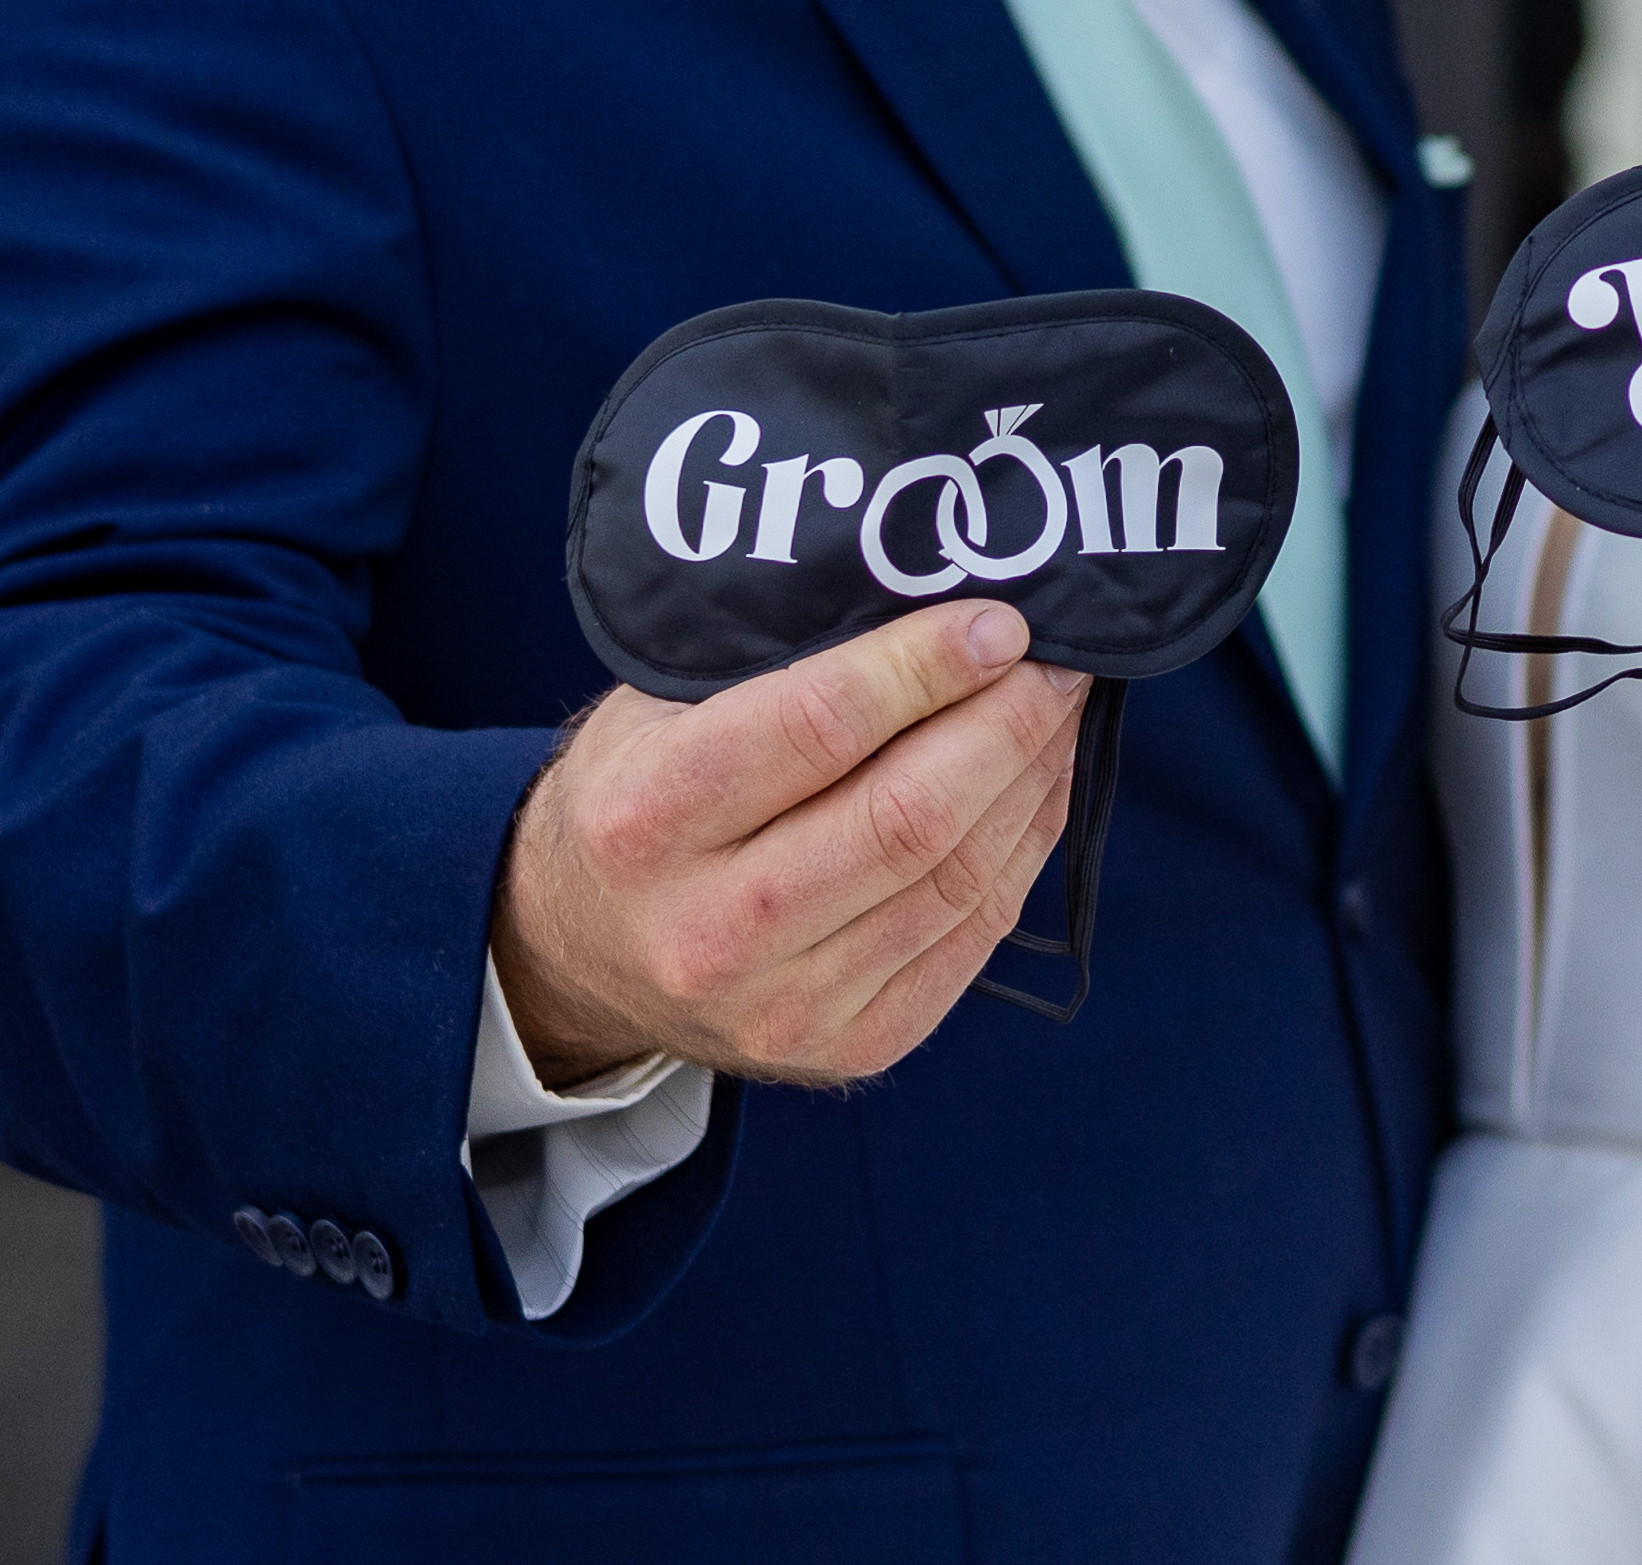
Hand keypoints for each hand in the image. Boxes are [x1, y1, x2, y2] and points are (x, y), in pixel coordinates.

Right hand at [489, 599, 1089, 1086]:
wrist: (582, 956)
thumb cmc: (637, 799)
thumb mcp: (654, 710)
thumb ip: (771, 663)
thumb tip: (932, 595)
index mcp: (650, 818)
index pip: (818, 726)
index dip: (927, 666)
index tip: (1001, 621)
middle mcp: (712, 928)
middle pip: (907, 817)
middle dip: (1005, 724)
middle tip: (1059, 660)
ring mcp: (784, 1006)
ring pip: (955, 879)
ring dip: (1030, 782)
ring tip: (1059, 710)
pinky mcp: (849, 1046)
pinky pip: (971, 937)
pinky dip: (1023, 850)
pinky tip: (1039, 786)